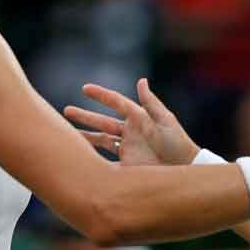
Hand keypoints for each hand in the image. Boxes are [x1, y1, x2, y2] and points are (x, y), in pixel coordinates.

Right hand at [63, 78, 199, 165]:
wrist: (184, 169)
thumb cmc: (178, 143)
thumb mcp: (165, 121)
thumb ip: (151, 103)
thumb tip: (141, 81)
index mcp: (138, 118)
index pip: (116, 103)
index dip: (101, 95)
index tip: (85, 88)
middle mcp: (129, 132)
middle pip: (102, 122)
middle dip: (85, 116)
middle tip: (66, 111)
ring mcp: (126, 149)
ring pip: (100, 140)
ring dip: (85, 136)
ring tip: (68, 134)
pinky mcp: (126, 165)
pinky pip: (105, 161)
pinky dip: (93, 159)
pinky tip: (81, 158)